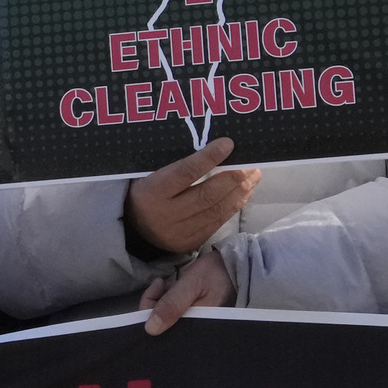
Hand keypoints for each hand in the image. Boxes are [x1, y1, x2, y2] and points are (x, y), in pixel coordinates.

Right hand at [124, 138, 260, 257]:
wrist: (134, 231)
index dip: (208, 158)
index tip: (228, 144)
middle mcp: (166, 214)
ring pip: (216, 211)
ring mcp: (180, 232)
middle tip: (252, 165)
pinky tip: (243, 195)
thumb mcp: (148, 175)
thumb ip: (173, 165)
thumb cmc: (145, 193)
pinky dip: (233, 207)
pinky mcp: (191, 243)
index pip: (185, 173)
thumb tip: (210, 149)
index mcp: (152, 192)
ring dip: (239, 192)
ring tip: (254, 178)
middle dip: (234, 178)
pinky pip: (217, 223)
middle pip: (207, 195)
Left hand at [140, 249, 232, 334]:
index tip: (157, 287)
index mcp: (194, 328)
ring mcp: (194, 322)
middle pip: (161, 323)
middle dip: (157, 302)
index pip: (161, 330)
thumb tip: (150, 330)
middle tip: (163, 283)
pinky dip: (171, 297)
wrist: (236, 265)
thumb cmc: (216, 274)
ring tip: (171, 282)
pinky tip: (175, 286)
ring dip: (163, 297)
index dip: (149, 312)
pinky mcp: (195, 315)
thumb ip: (172, 304)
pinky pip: (174, 310)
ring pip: (166, 314)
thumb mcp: (192, 285)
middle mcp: (193, 330)